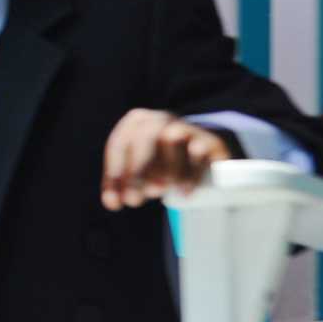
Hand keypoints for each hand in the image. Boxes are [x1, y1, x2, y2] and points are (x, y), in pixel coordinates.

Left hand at [100, 109, 232, 209]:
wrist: (203, 153)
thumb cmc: (161, 164)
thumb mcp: (139, 173)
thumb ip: (124, 187)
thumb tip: (113, 202)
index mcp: (137, 122)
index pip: (119, 144)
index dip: (116, 173)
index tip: (118, 200)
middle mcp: (160, 119)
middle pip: (145, 136)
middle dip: (138, 170)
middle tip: (135, 200)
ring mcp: (186, 127)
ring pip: (171, 138)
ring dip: (164, 168)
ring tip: (163, 192)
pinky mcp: (210, 142)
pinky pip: (199, 150)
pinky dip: (190, 172)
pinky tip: (184, 191)